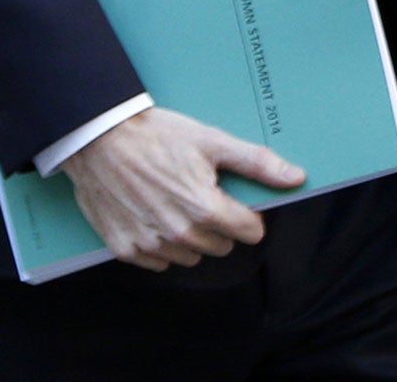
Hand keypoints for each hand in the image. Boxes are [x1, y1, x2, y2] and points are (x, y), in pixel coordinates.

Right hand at [60, 107, 303, 270]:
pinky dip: (162, 243)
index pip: (250, 231)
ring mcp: (150, 245)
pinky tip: (154, 213)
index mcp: (204, 208)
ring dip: (191, 235)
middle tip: (201, 192)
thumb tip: (296, 178)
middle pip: (222, 245)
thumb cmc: (157, 135)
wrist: (99, 138)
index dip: (247, 213)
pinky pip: (159, 261)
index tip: (234, 197)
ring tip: (176, 200)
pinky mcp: (125, 249)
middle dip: (220, 223)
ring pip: (192, 255)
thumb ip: (257, 162)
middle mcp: (178, 234)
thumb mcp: (212, 141)